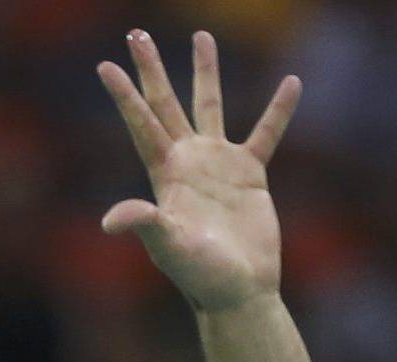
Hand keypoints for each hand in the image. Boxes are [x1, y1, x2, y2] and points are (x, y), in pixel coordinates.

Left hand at [98, 29, 300, 312]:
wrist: (238, 292)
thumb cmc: (200, 276)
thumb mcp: (170, 247)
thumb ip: (145, 226)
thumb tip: (111, 220)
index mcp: (166, 175)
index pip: (141, 124)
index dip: (124, 95)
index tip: (105, 64)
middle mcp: (187, 163)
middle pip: (165, 104)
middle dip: (150, 70)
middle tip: (136, 34)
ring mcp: (218, 166)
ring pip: (209, 106)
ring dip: (205, 72)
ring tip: (201, 36)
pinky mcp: (250, 174)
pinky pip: (266, 134)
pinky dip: (278, 111)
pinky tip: (291, 82)